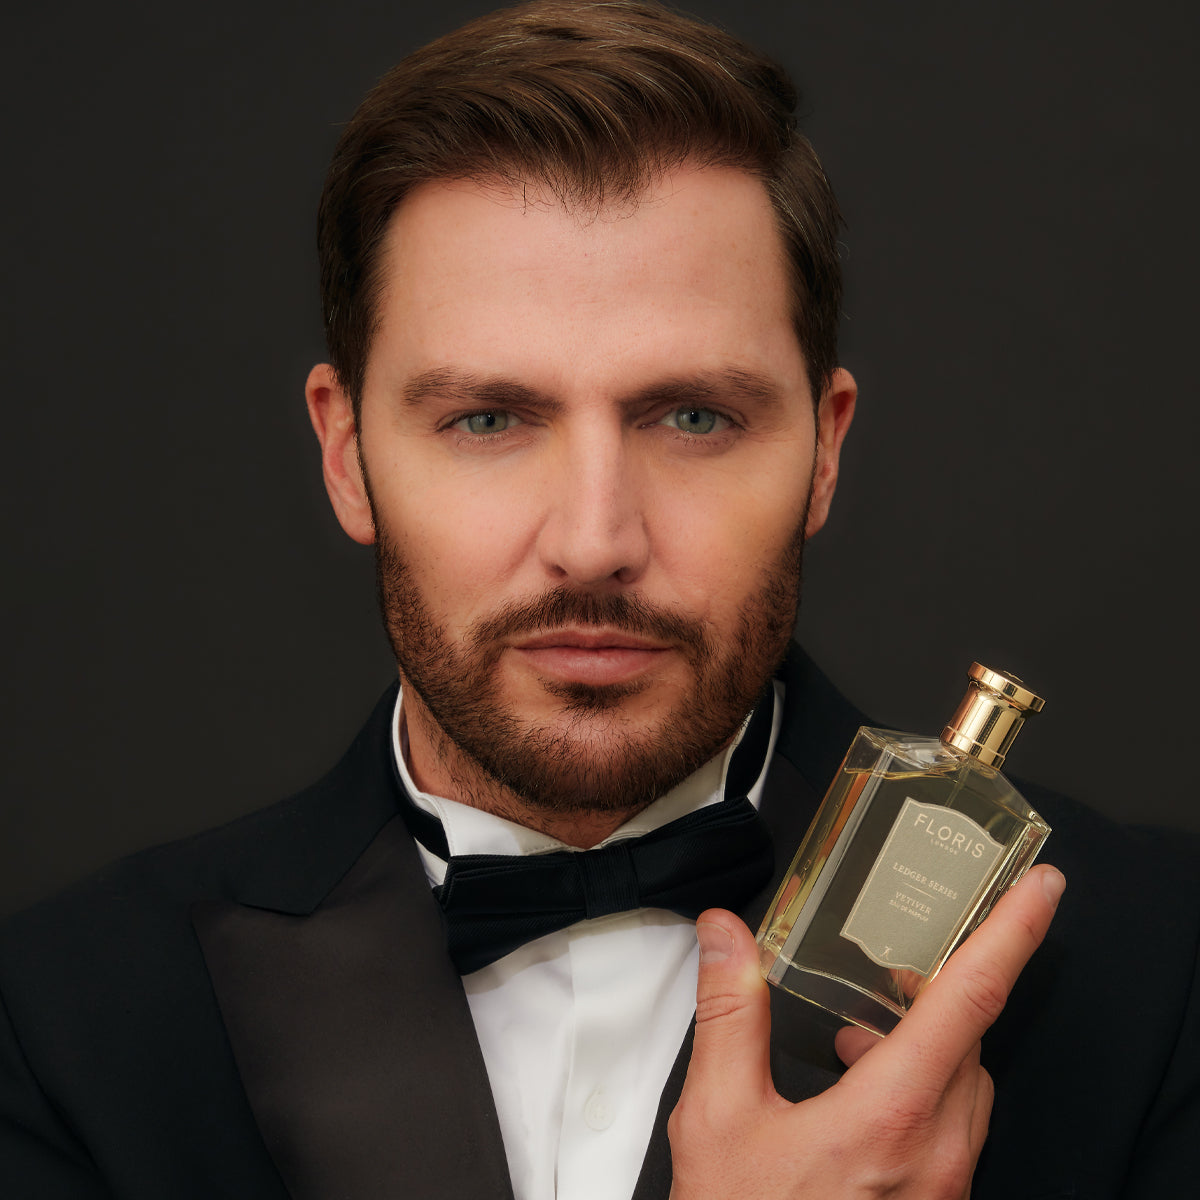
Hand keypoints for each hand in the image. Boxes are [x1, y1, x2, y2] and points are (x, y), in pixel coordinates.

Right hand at [668, 864, 1064, 1199]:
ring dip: (928, 1044)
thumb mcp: (720, 1117)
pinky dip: (922, 1088)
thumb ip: (729, 1013)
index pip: (970, 1002)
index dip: (1011, 933)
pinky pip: (953, 1129)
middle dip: (941, 990)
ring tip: (865, 1034)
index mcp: (890, 1119)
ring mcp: (943, 1190)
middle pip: (971, 1041)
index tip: (1041, 889)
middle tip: (904, 959)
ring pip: (967, 1088)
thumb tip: (728, 938)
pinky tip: (866, 1089)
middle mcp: (935, 1156)